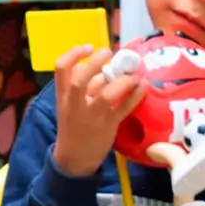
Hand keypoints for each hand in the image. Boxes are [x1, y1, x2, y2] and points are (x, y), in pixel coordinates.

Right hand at [50, 44, 145, 177]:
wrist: (74, 158)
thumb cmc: (74, 126)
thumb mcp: (71, 105)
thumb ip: (85, 86)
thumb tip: (105, 67)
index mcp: (63, 95)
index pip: (61, 68)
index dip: (74, 54)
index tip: (89, 47)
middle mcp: (75, 104)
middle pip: (79, 80)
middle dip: (95, 63)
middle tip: (109, 54)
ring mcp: (92, 116)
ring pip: (106, 95)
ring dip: (123, 81)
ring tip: (134, 75)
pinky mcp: (108, 126)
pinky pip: (124, 109)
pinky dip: (136, 97)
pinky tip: (143, 87)